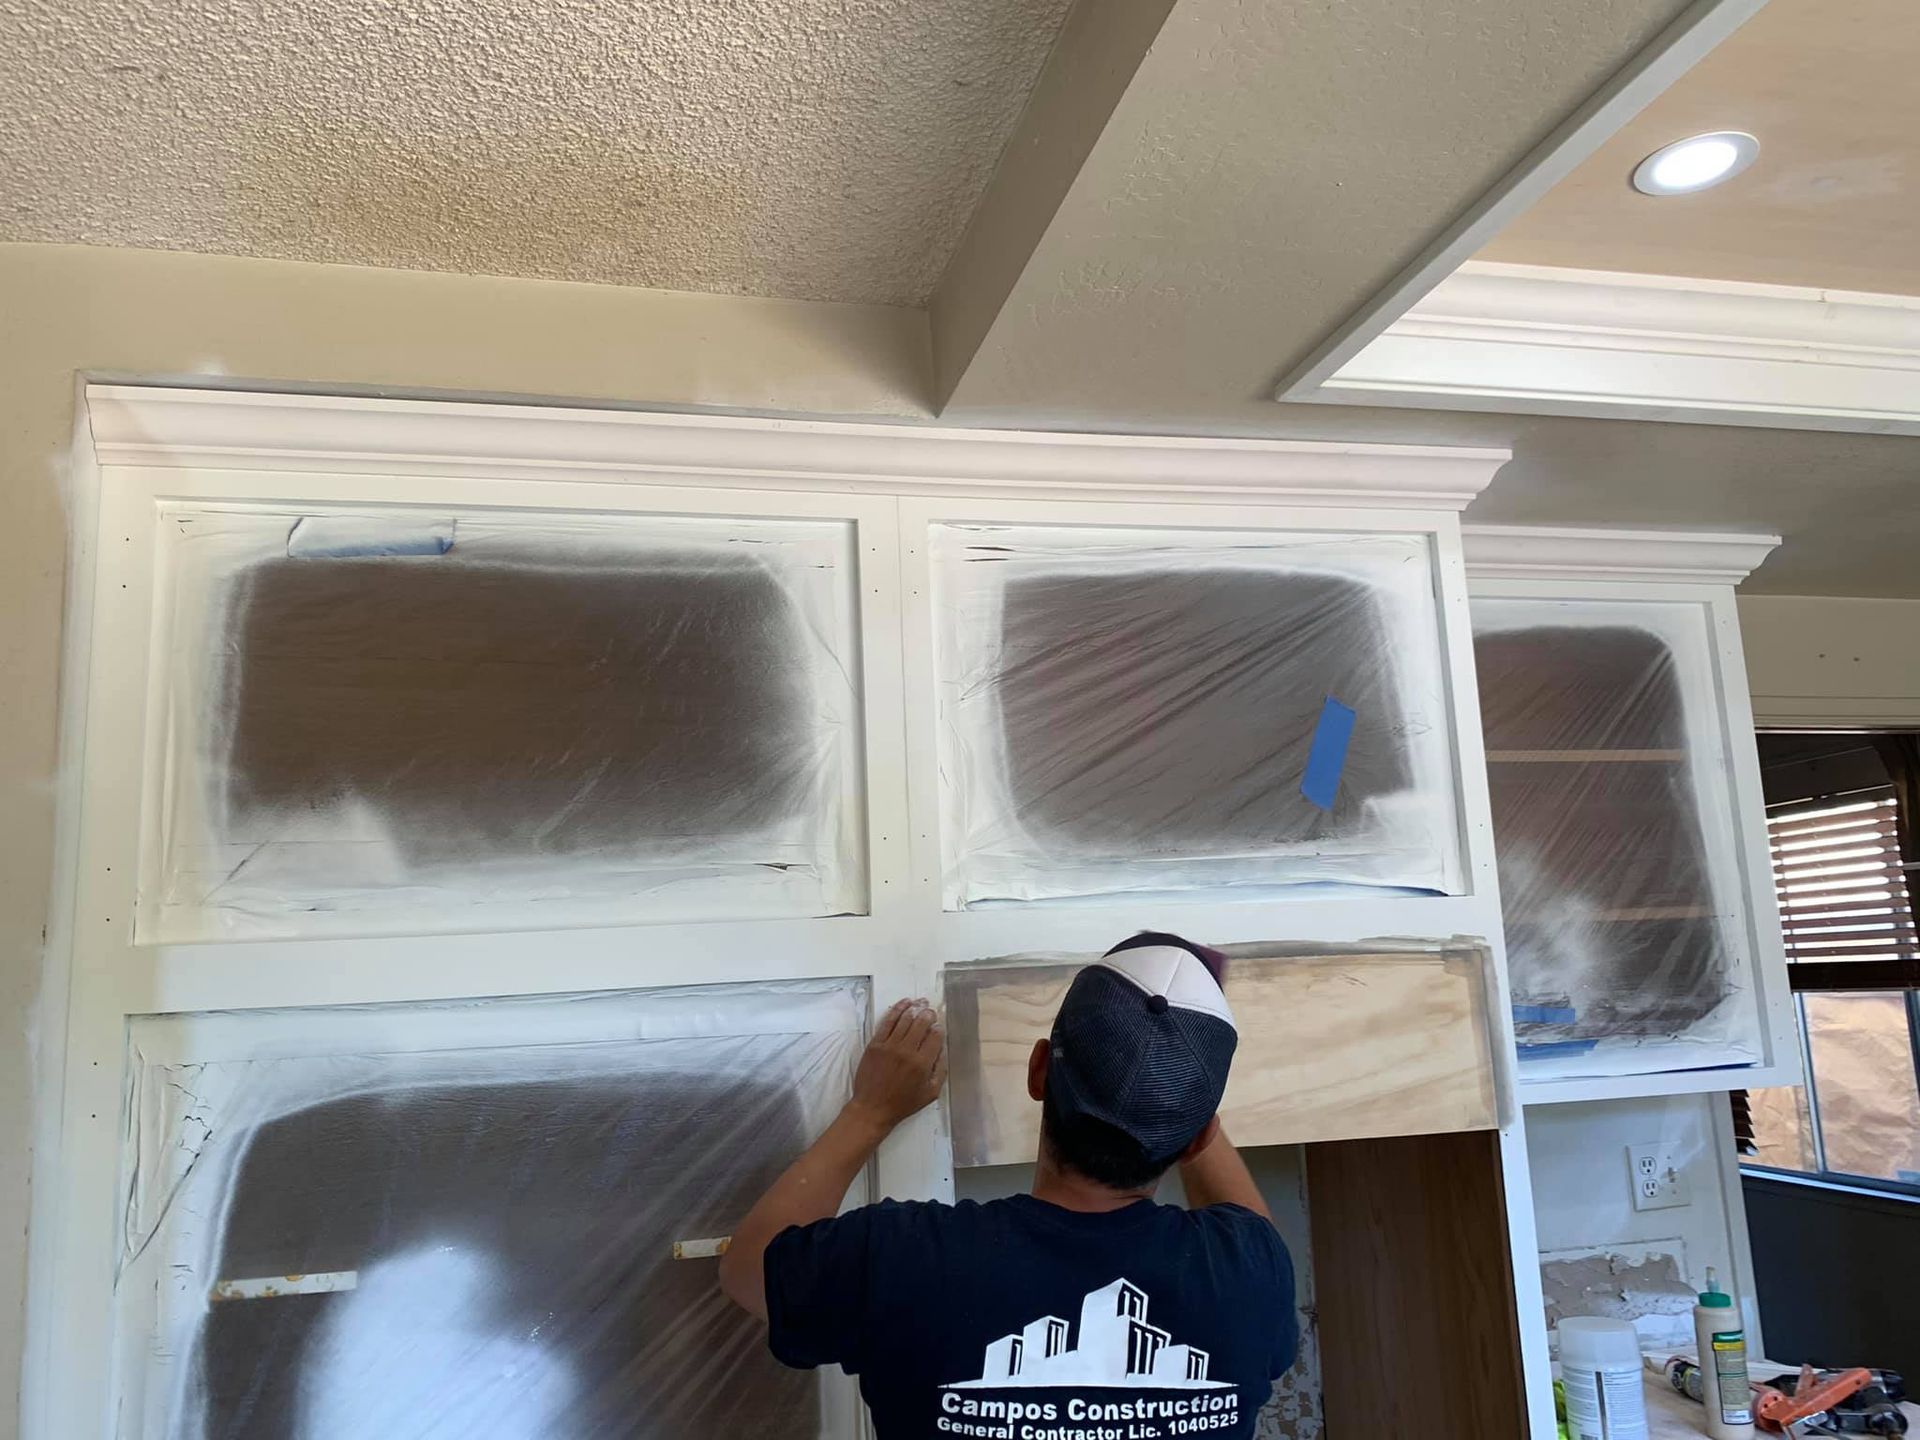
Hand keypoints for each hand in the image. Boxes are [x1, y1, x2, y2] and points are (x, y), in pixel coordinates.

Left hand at [846, 997, 947, 1132]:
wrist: (873, 1108)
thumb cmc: (903, 1103)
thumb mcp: (930, 1093)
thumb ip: (940, 1070)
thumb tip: (942, 1050)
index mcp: (922, 1064)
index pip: (935, 1036)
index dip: (939, 1028)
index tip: (939, 1027)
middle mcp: (906, 1051)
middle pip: (921, 1023)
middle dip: (928, 1014)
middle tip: (931, 1011)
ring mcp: (889, 1046)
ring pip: (905, 1019)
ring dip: (915, 1008)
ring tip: (921, 1002)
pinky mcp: (875, 1044)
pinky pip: (887, 1022)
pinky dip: (897, 1010)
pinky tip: (904, 1003)